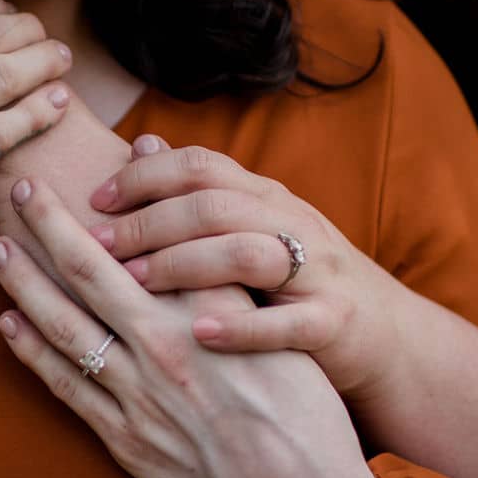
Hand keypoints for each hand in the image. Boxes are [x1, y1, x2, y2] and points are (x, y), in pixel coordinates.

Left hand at [0, 178, 400, 477]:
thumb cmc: (303, 415)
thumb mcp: (279, 336)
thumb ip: (229, 285)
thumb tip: (203, 233)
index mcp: (204, 315)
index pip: (138, 242)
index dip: (98, 206)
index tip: (72, 180)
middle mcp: (161, 347)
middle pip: (88, 273)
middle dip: (48, 226)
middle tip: (19, 190)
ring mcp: (138, 396)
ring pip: (65, 326)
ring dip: (25, 283)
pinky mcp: (126, 440)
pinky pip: (69, 386)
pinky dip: (34, 352)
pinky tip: (10, 325)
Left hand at [84, 136, 410, 402]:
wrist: (384, 332)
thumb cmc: (300, 279)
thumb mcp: (254, 224)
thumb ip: (200, 190)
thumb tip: (140, 143)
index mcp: (265, 197)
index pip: (198, 166)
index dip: (142, 176)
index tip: (92, 200)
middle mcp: (290, 223)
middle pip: (212, 205)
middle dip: (147, 223)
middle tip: (95, 246)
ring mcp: (316, 272)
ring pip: (246, 253)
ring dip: (183, 265)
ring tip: (133, 283)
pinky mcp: (333, 323)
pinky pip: (288, 323)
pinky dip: (242, 328)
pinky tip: (200, 334)